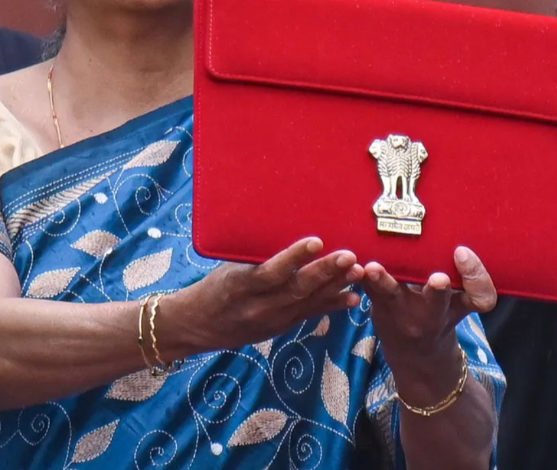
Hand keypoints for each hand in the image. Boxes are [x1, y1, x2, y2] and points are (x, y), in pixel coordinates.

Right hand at [168, 237, 363, 352]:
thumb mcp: (228, 267)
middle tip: (350, 256)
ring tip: (358, 272)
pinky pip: (309, 315)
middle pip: (296, 289)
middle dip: (325, 272)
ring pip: (307, 303)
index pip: (270, 272)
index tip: (316, 241)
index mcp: (240, 285)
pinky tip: (352, 298)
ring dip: (335, 288)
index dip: (294, 258)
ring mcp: (271, 320)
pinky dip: (331, 305)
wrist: (198, 325)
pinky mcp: (280, 328)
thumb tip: (287, 229)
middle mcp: (257, 306)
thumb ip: (256, 256)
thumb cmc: (214, 286)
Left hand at [362, 246, 495, 401]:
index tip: (464, 254)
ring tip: (373, 268)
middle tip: (439, 279)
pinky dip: (357, 275)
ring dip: (383, 281)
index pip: (479, 297)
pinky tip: (350, 261)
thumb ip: (470, 282)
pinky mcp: (376, 303)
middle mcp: (431, 313)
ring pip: (392, 295)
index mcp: (457, 308)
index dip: (476, 277)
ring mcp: (402, 310)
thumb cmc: (441, 317)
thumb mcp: (463, 305)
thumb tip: (463, 248)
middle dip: (438, 291)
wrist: (415, 354)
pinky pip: (366, 288)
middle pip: (437, 303)